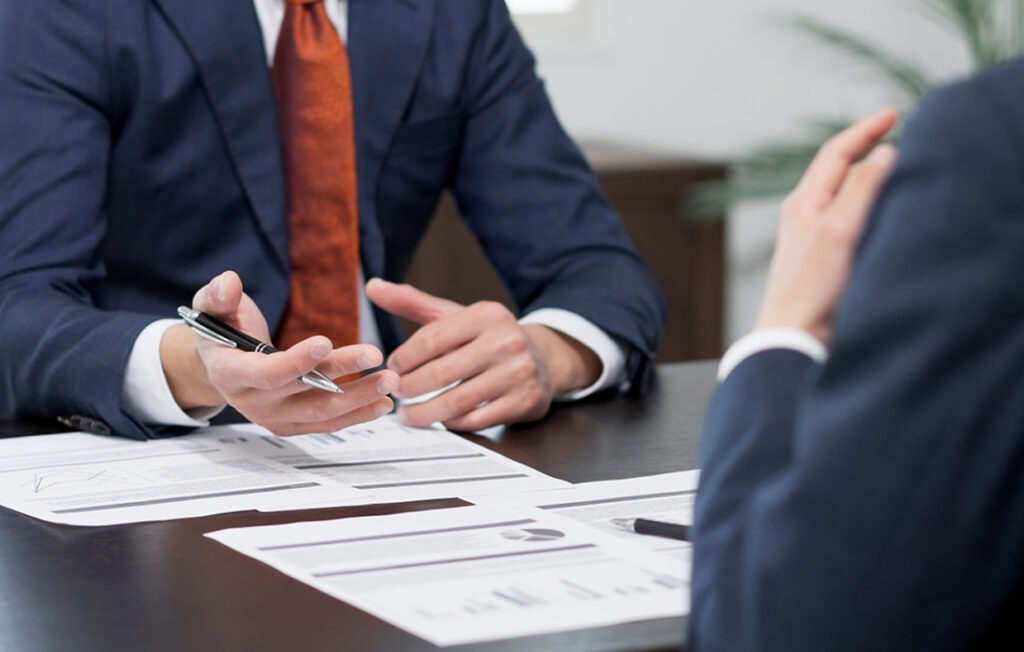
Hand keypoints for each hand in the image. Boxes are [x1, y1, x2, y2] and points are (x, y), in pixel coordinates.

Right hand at [162, 271, 397, 435]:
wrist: (221, 363)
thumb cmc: (221, 330)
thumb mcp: (213, 306)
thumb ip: (218, 295)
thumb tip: (229, 282)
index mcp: (230, 374)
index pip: (266, 373)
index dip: (296, 360)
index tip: (326, 341)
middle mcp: (252, 403)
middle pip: (304, 391)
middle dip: (341, 372)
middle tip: (375, 355)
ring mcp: (274, 418)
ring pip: (321, 412)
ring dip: (359, 399)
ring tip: (389, 381)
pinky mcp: (293, 425)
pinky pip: (328, 423)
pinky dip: (356, 415)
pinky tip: (383, 403)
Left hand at [366, 279, 600, 430]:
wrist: (544, 358)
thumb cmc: (489, 337)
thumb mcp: (455, 314)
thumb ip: (413, 302)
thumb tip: (373, 286)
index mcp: (486, 315)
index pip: (431, 338)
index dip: (404, 358)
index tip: (392, 368)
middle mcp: (505, 341)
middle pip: (440, 373)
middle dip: (409, 388)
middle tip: (396, 394)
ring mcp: (517, 373)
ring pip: (456, 402)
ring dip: (424, 413)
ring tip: (408, 415)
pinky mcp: (524, 400)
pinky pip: (476, 420)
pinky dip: (453, 423)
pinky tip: (441, 419)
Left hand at [755, 108, 898, 344]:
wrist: (793, 335)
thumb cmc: (811, 287)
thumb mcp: (839, 231)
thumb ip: (860, 190)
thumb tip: (883, 153)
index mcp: (803, 202)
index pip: (836, 152)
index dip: (864, 130)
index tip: (893, 114)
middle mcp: (804, 214)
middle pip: (840, 171)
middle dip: (869, 151)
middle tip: (901, 138)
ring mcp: (812, 236)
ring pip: (845, 196)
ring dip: (870, 181)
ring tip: (899, 172)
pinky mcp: (822, 258)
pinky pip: (848, 221)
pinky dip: (869, 209)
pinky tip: (884, 218)